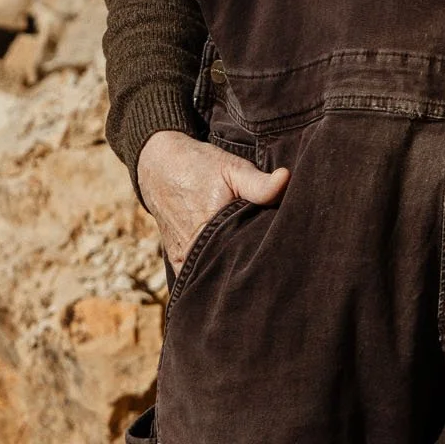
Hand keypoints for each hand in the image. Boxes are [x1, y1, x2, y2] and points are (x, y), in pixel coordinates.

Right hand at [136, 131, 288, 269]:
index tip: (280, 255)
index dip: (264, 257)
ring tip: (254, 267)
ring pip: (214, 277)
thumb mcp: (231, 168)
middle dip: (249, 268)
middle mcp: (193, 252)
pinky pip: (198, 277)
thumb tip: (286, 180)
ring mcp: (183, 261)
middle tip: (272, 263)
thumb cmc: (199, 166)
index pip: (245, 259)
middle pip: (230, 272)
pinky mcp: (177, 263)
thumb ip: (258, 182)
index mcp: (209, 232)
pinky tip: (230, 270)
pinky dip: (213, 274)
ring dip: (230, 272)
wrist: (159, 167)